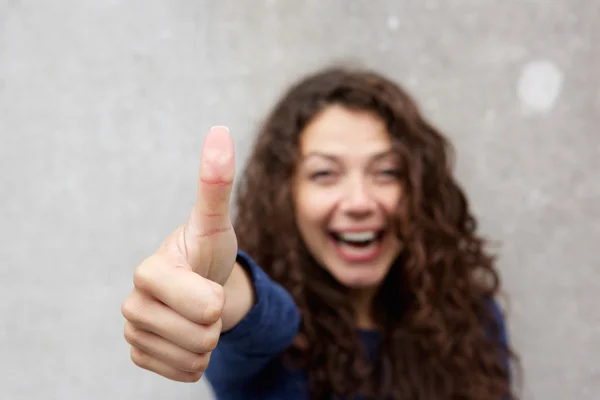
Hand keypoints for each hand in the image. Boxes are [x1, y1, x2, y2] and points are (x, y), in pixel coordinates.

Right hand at [121, 126, 237, 381]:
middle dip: (215, 321)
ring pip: (194, 359)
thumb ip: (215, 182)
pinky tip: (187, 334)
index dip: (217, 299)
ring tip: (196, 314)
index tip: (206, 280)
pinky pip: (185, 374)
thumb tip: (219, 130)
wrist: (200, 282)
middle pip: (202, 337)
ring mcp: (134, 333)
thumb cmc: (208, 251)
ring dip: (207, 340)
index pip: (204, 308)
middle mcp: (133, 304)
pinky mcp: (141, 356)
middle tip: (204, 299)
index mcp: (148, 273)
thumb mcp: (215, 221)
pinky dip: (196, 360)